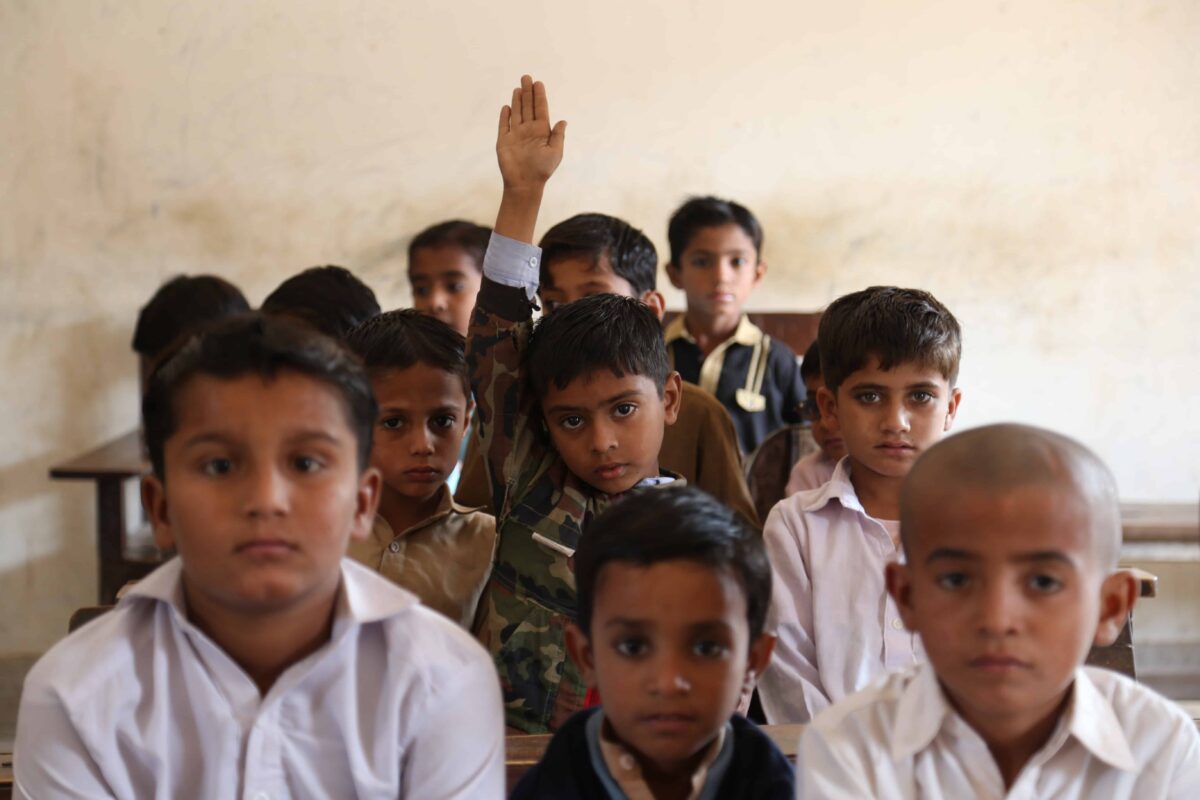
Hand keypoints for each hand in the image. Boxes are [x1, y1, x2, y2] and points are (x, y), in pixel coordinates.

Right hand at [496, 75, 566, 191]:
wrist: (524, 184)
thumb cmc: (542, 170)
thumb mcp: (556, 152)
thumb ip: (558, 136)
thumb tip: (563, 121)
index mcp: (542, 132)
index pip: (540, 109)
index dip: (539, 96)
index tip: (538, 83)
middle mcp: (529, 131)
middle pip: (528, 107)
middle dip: (528, 92)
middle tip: (526, 77)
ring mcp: (516, 135)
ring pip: (517, 113)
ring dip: (517, 100)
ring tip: (518, 87)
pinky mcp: (504, 141)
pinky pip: (504, 125)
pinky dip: (505, 116)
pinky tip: (507, 106)